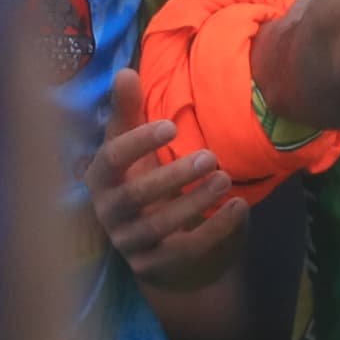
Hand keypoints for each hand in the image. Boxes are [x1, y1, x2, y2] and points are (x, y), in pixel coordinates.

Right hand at [85, 64, 247, 290]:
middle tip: (210, 155)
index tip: (171, 125)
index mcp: (100, 178)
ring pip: (159, 227)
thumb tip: (125, 72)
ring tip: (225, 179)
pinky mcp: (152, 267)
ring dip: (195, 203)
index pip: (111, 160)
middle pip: (135, 196)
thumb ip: (128, 111)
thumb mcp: (132, 145)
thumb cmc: (140, 178)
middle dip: (173, 176)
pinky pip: (185, 251)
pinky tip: (239, 207)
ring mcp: (128, 243)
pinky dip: (214, 230)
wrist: (151, 240)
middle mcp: (108, 213)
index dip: (138, 143)